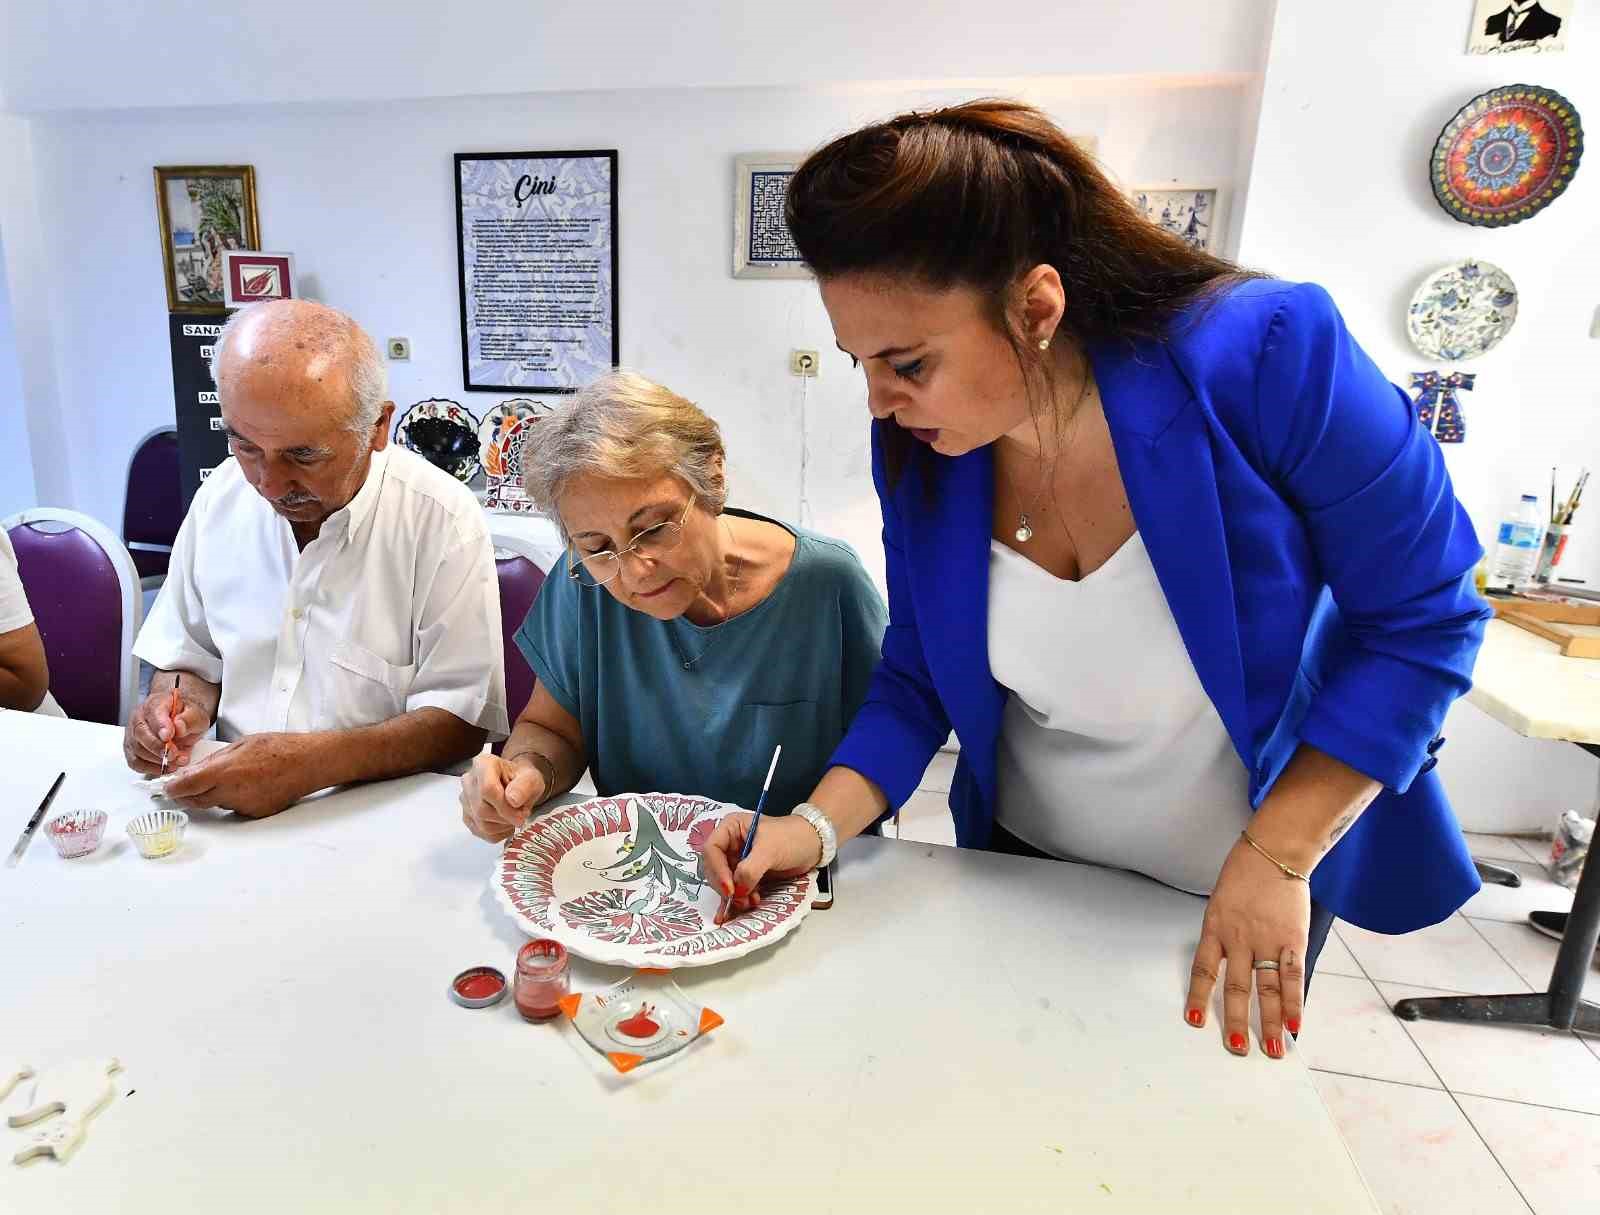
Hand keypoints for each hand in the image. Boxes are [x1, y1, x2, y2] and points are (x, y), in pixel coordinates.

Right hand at [124, 685, 211, 774]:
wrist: (182, 721)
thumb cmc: (187, 717)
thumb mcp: (197, 714)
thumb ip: (190, 719)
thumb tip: (179, 727)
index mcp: (156, 703)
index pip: (153, 713)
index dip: (160, 726)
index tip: (169, 737)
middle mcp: (139, 717)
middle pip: (140, 733)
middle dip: (158, 747)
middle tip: (174, 755)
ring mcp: (132, 733)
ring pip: (136, 750)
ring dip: (157, 760)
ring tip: (176, 761)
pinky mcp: (132, 749)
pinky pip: (135, 762)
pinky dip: (150, 768)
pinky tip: (166, 768)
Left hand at [161, 734, 313, 817]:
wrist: (308, 763)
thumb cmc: (279, 748)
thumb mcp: (242, 744)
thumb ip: (215, 760)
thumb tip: (195, 771)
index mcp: (224, 772)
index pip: (185, 787)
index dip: (172, 788)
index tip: (168, 786)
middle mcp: (230, 793)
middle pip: (196, 800)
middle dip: (188, 794)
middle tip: (189, 784)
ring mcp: (243, 806)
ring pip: (216, 804)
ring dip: (214, 794)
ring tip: (233, 777)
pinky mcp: (255, 813)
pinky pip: (235, 807)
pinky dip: (235, 798)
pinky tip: (250, 785)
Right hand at [459, 754, 547, 842]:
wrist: (517, 785)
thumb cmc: (523, 780)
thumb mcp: (532, 778)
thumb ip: (524, 786)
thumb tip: (512, 800)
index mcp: (483, 764)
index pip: (487, 789)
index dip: (505, 807)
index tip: (522, 814)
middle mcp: (468, 780)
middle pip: (482, 809)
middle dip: (506, 818)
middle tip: (522, 814)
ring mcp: (465, 799)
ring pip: (480, 824)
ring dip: (503, 826)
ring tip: (514, 816)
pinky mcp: (466, 815)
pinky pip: (480, 832)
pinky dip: (497, 833)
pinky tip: (506, 823)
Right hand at [700, 812, 821, 921]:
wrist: (813, 844)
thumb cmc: (792, 837)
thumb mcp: (770, 850)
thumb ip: (750, 869)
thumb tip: (737, 890)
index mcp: (730, 828)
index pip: (712, 850)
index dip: (717, 870)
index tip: (730, 889)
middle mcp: (730, 844)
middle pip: (715, 869)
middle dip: (725, 887)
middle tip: (739, 900)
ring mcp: (738, 861)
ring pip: (725, 883)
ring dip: (734, 896)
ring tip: (749, 903)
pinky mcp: (748, 875)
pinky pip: (737, 890)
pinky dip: (738, 901)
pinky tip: (739, 911)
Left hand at [1183, 834, 1310, 1059]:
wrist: (1272, 853)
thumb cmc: (1245, 876)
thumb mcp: (1221, 903)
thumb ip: (1223, 934)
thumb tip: (1226, 963)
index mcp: (1215, 929)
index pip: (1203, 971)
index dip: (1199, 997)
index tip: (1195, 1021)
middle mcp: (1239, 939)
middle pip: (1236, 988)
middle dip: (1236, 1021)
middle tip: (1236, 1047)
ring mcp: (1267, 941)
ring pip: (1267, 989)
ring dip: (1270, 1023)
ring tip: (1271, 1049)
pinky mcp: (1292, 939)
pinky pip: (1293, 977)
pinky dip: (1295, 1003)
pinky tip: (1296, 1024)